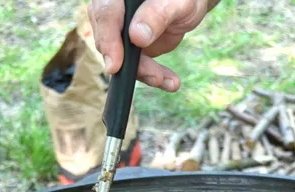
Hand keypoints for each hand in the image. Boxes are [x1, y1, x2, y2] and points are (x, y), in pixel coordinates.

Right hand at [88, 0, 212, 90]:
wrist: (188, 6)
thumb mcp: (176, 3)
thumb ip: (157, 14)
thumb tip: (136, 36)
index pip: (105, 14)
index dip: (108, 40)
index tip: (115, 65)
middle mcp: (114, 12)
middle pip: (108, 39)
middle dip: (129, 63)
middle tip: (153, 77)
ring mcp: (120, 31)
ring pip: (120, 57)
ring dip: (143, 72)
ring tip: (165, 80)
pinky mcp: (130, 48)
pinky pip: (134, 66)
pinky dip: (151, 75)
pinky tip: (169, 82)